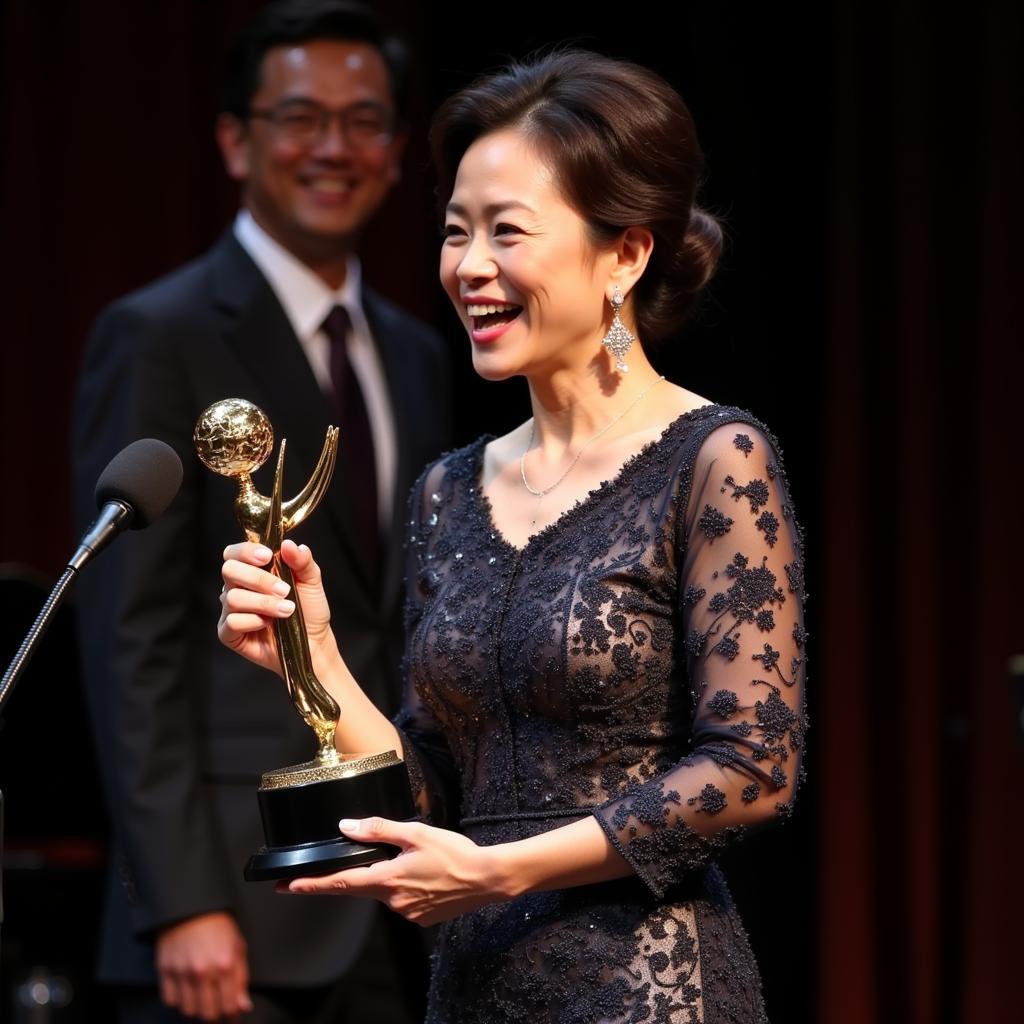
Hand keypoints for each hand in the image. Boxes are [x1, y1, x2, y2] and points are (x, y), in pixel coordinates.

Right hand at [155, 911, 252, 1020]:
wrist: (191, 907)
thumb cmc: (217, 925)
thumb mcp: (238, 947)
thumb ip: (242, 978)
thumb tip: (244, 1005)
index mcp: (225, 965)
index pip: (229, 1006)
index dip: (232, 1015)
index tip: (232, 1015)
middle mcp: (203, 972)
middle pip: (208, 1014)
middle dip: (214, 1015)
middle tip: (216, 1007)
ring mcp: (182, 972)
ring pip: (188, 1011)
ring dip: (196, 1009)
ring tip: (201, 998)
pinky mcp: (165, 971)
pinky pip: (170, 1001)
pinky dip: (178, 1000)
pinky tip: (186, 990)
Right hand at [219, 539, 335, 676]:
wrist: (315, 642)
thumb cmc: (310, 610)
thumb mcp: (311, 581)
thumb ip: (302, 561)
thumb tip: (289, 544)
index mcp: (253, 570)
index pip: (234, 553)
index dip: (246, 551)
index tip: (267, 557)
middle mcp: (237, 588)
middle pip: (229, 570)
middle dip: (258, 579)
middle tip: (285, 590)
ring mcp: (231, 611)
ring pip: (233, 598)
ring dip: (263, 603)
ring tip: (287, 610)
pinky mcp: (229, 633)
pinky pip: (231, 622)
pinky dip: (253, 621)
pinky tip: (268, 624)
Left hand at [278, 817, 511, 926]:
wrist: (486, 878)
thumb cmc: (455, 853)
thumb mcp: (416, 832)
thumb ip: (379, 829)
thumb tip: (348, 826)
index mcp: (388, 878)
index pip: (340, 883)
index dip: (311, 885)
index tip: (287, 886)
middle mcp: (393, 901)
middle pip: (361, 886)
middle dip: (351, 876)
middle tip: (348, 868)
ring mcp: (406, 912)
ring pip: (384, 891)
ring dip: (388, 877)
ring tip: (419, 860)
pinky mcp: (420, 917)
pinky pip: (402, 900)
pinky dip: (405, 886)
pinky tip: (425, 874)